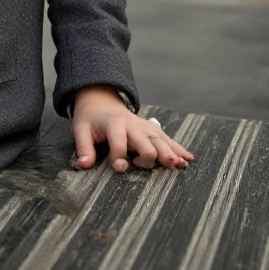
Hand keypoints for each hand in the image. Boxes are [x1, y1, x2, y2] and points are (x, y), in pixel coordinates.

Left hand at [71, 85, 193, 172]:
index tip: (119, 167)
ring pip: (160, 141)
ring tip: (178, 165)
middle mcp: (133, 125)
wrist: (101, 101)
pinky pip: (167, 139)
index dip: (119, 157)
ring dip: (169, 153)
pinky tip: (188, 158)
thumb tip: (85, 165)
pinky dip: (177, 148)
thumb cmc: (91, 119)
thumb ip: (83, 147)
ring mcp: (144, 127)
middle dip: (148, 156)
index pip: (119, 142)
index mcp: (114, 124)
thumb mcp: (80, 129)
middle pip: (146, 142)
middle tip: (143, 166)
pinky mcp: (151, 130)